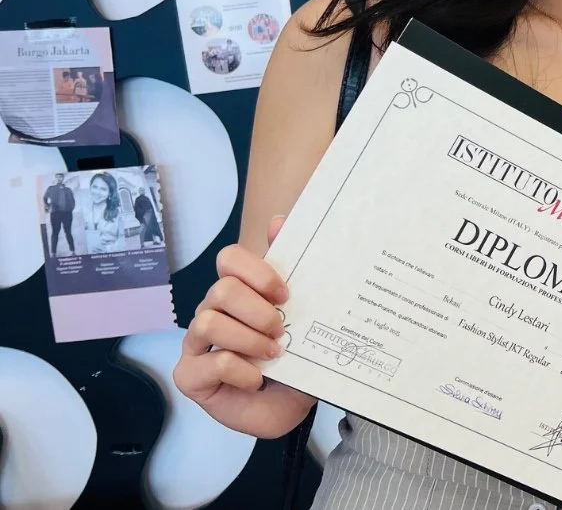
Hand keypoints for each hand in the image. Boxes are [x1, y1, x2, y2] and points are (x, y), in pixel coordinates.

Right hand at [173, 215, 315, 437]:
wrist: (290, 407)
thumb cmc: (293, 359)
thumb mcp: (304, 316)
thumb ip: (293, 270)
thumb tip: (280, 220)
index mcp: (239, 292)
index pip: (230, 259)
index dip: (257, 272)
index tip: (286, 294)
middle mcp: (213, 312)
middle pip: (221, 290)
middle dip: (258, 311)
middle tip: (281, 330)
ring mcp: (197, 344)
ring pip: (208, 322)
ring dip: (248, 339)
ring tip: (273, 355)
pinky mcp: (191, 376)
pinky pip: (211, 362)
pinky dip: (241, 370)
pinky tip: (256, 379)